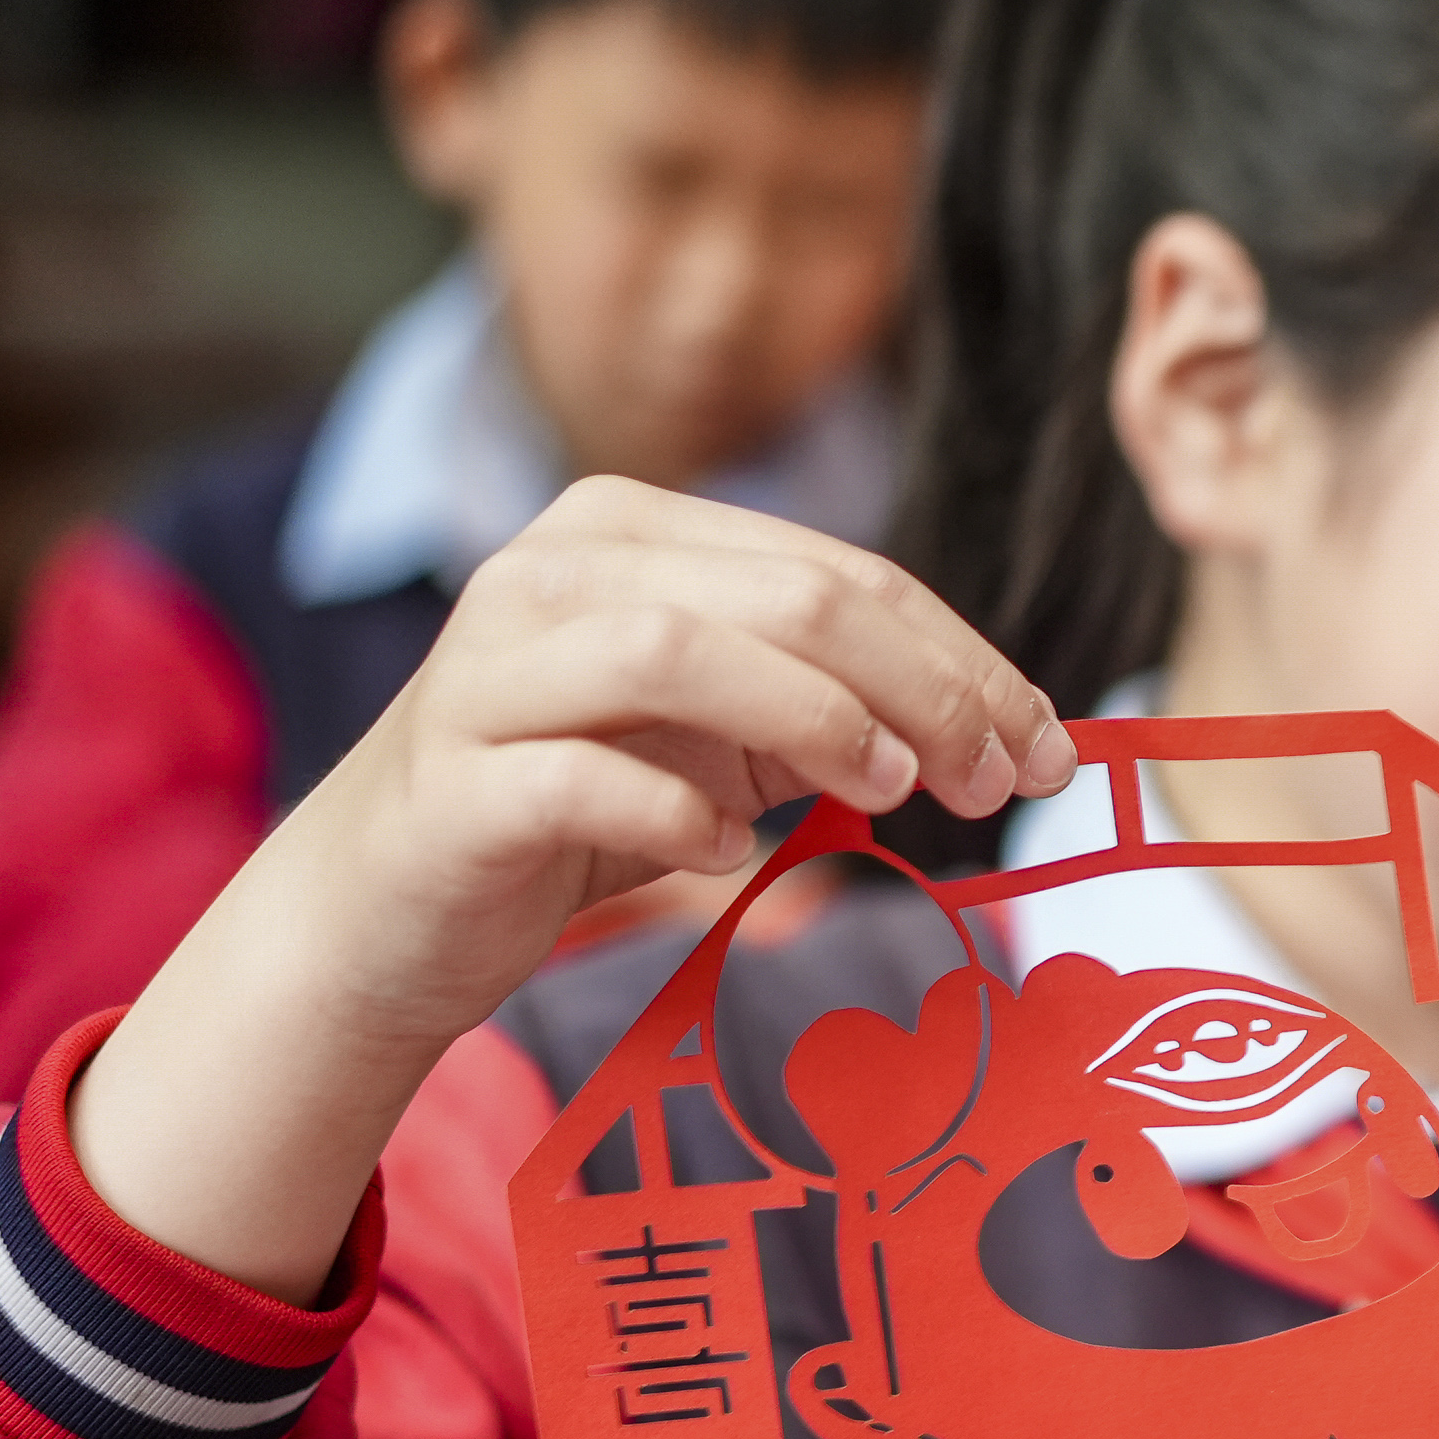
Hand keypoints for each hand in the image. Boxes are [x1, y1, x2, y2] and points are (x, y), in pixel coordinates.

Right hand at [72, 481, 1074, 1301]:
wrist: (390, 907)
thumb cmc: (581, 806)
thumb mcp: (727, 738)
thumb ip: (838, 706)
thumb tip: (1008, 732)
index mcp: (632, 531)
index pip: (842, 572)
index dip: (966, 658)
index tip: (1048, 748)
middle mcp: (551, 570)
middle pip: (789, 597)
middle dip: (925, 690)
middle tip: (998, 782)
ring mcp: (489, 667)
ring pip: (680, 647)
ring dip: (815, 720)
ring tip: (888, 791)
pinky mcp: (455, 778)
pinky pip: (584, 777)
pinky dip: (676, 814)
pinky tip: (725, 856)